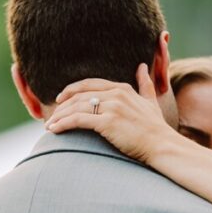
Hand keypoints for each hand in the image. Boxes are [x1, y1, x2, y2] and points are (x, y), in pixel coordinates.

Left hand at [46, 63, 176, 163]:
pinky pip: (78, 120)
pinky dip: (63, 124)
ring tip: (49, 125)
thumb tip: (142, 66)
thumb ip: (144, 84)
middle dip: (62, 105)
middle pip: (80, 95)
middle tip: (51, 115)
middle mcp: (116, 94)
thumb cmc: (156, 128)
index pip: (90, 84)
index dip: (72, 90)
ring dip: (59, 116)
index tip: (60, 99)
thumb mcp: (151, 101)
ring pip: (77, 107)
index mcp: (122, 88)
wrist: (162, 145)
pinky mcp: (107, 122)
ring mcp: (112, 107)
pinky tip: (54, 130)